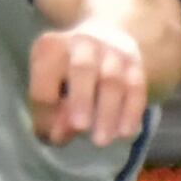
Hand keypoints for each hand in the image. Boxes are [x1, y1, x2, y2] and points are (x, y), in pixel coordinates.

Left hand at [26, 21, 152, 145]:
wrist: (103, 40)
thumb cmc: (65, 74)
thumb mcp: (48, 87)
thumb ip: (50, 112)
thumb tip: (61, 134)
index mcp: (50, 47)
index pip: (45, 80)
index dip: (47, 111)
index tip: (52, 135)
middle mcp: (82, 43)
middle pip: (82, 68)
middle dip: (81, 99)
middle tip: (80, 127)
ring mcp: (112, 50)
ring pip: (113, 80)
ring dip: (108, 112)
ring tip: (101, 140)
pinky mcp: (135, 63)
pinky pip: (136, 87)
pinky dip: (131, 111)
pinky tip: (125, 133)